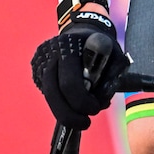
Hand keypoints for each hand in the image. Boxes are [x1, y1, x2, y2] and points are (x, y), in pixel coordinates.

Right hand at [31, 12, 127, 129]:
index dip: (82, 102)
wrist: (83, 30)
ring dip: (64, 111)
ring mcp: (41, 60)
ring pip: (48, 94)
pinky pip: (47, 90)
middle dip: (70, 114)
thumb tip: (101, 100)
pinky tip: (71, 103)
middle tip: (85, 122)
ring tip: (79, 118)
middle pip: (53, 92)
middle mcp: (51, 52)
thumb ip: (112, 77)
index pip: (70, 83)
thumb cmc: (102, 46)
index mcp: (70, 46)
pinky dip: (59, 101)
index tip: (95, 109)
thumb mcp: (116, 55)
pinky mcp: (37, 68)